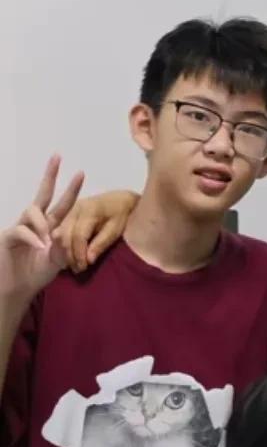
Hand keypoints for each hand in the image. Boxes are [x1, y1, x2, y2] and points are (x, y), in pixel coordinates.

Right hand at [0, 157, 84, 303]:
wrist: (17, 290)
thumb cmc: (36, 274)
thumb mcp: (56, 263)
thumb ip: (62, 250)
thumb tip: (61, 233)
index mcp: (49, 227)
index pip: (62, 205)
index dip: (71, 190)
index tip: (80, 172)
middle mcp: (34, 223)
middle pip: (43, 195)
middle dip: (50, 175)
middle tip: (58, 157)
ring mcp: (19, 228)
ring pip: (32, 211)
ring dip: (43, 223)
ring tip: (48, 239)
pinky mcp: (7, 237)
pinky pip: (20, 230)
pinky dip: (32, 237)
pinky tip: (40, 246)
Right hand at [55, 189, 139, 272]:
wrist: (119, 200)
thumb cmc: (120, 215)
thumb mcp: (116, 229)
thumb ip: (101, 243)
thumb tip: (88, 260)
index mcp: (89, 210)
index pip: (79, 235)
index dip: (79, 254)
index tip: (83, 267)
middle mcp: (75, 209)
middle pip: (65, 236)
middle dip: (70, 255)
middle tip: (78, 269)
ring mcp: (68, 211)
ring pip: (59, 235)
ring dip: (64, 252)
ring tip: (73, 265)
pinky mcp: (66, 215)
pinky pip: (59, 232)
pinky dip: (62, 245)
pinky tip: (68, 256)